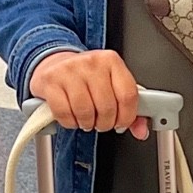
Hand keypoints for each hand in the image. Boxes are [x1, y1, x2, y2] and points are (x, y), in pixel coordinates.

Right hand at [29, 50, 149, 138]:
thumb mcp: (111, 85)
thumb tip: (141, 131)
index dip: (127, 116)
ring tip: (86, 119)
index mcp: (111, 61)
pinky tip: (71, 117)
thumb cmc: (86, 78)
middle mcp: (92, 63)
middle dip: (105, 123)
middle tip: (101, 122)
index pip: (128, 94)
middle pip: (107, 107)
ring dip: (87, 124)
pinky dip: (69, 122)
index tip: (121, 122)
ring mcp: (69, 71)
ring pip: (85, 112)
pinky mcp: (51, 81)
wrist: (55, 64)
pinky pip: (64, 113)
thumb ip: (129, 108)